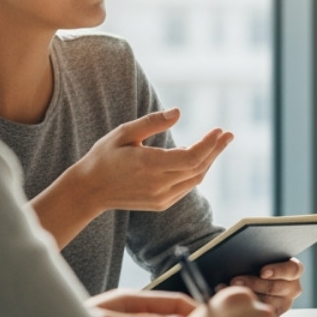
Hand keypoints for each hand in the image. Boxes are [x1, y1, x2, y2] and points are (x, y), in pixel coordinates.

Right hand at [68, 108, 232, 214]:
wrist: (89, 190)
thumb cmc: (104, 157)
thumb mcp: (124, 133)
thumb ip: (152, 122)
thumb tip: (178, 112)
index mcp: (149, 165)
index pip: (191, 158)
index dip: (209, 145)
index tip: (219, 130)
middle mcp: (158, 185)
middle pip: (198, 168)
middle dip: (215, 150)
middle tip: (227, 135)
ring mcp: (161, 198)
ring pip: (195, 179)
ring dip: (209, 161)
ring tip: (218, 143)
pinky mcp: (161, 204)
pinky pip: (187, 187)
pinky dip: (196, 172)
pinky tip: (199, 158)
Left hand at [228, 257, 303, 316]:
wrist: (249, 278)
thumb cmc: (255, 263)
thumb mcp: (259, 257)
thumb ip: (257, 255)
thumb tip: (244, 256)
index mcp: (293, 270)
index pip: (292, 269)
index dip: (278, 270)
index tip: (262, 272)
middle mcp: (292, 288)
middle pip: (276, 287)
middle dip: (254, 283)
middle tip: (235, 281)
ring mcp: (283, 304)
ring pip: (267, 302)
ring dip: (245, 296)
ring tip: (227, 290)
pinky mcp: (272, 316)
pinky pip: (259, 314)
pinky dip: (242, 307)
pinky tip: (229, 301)